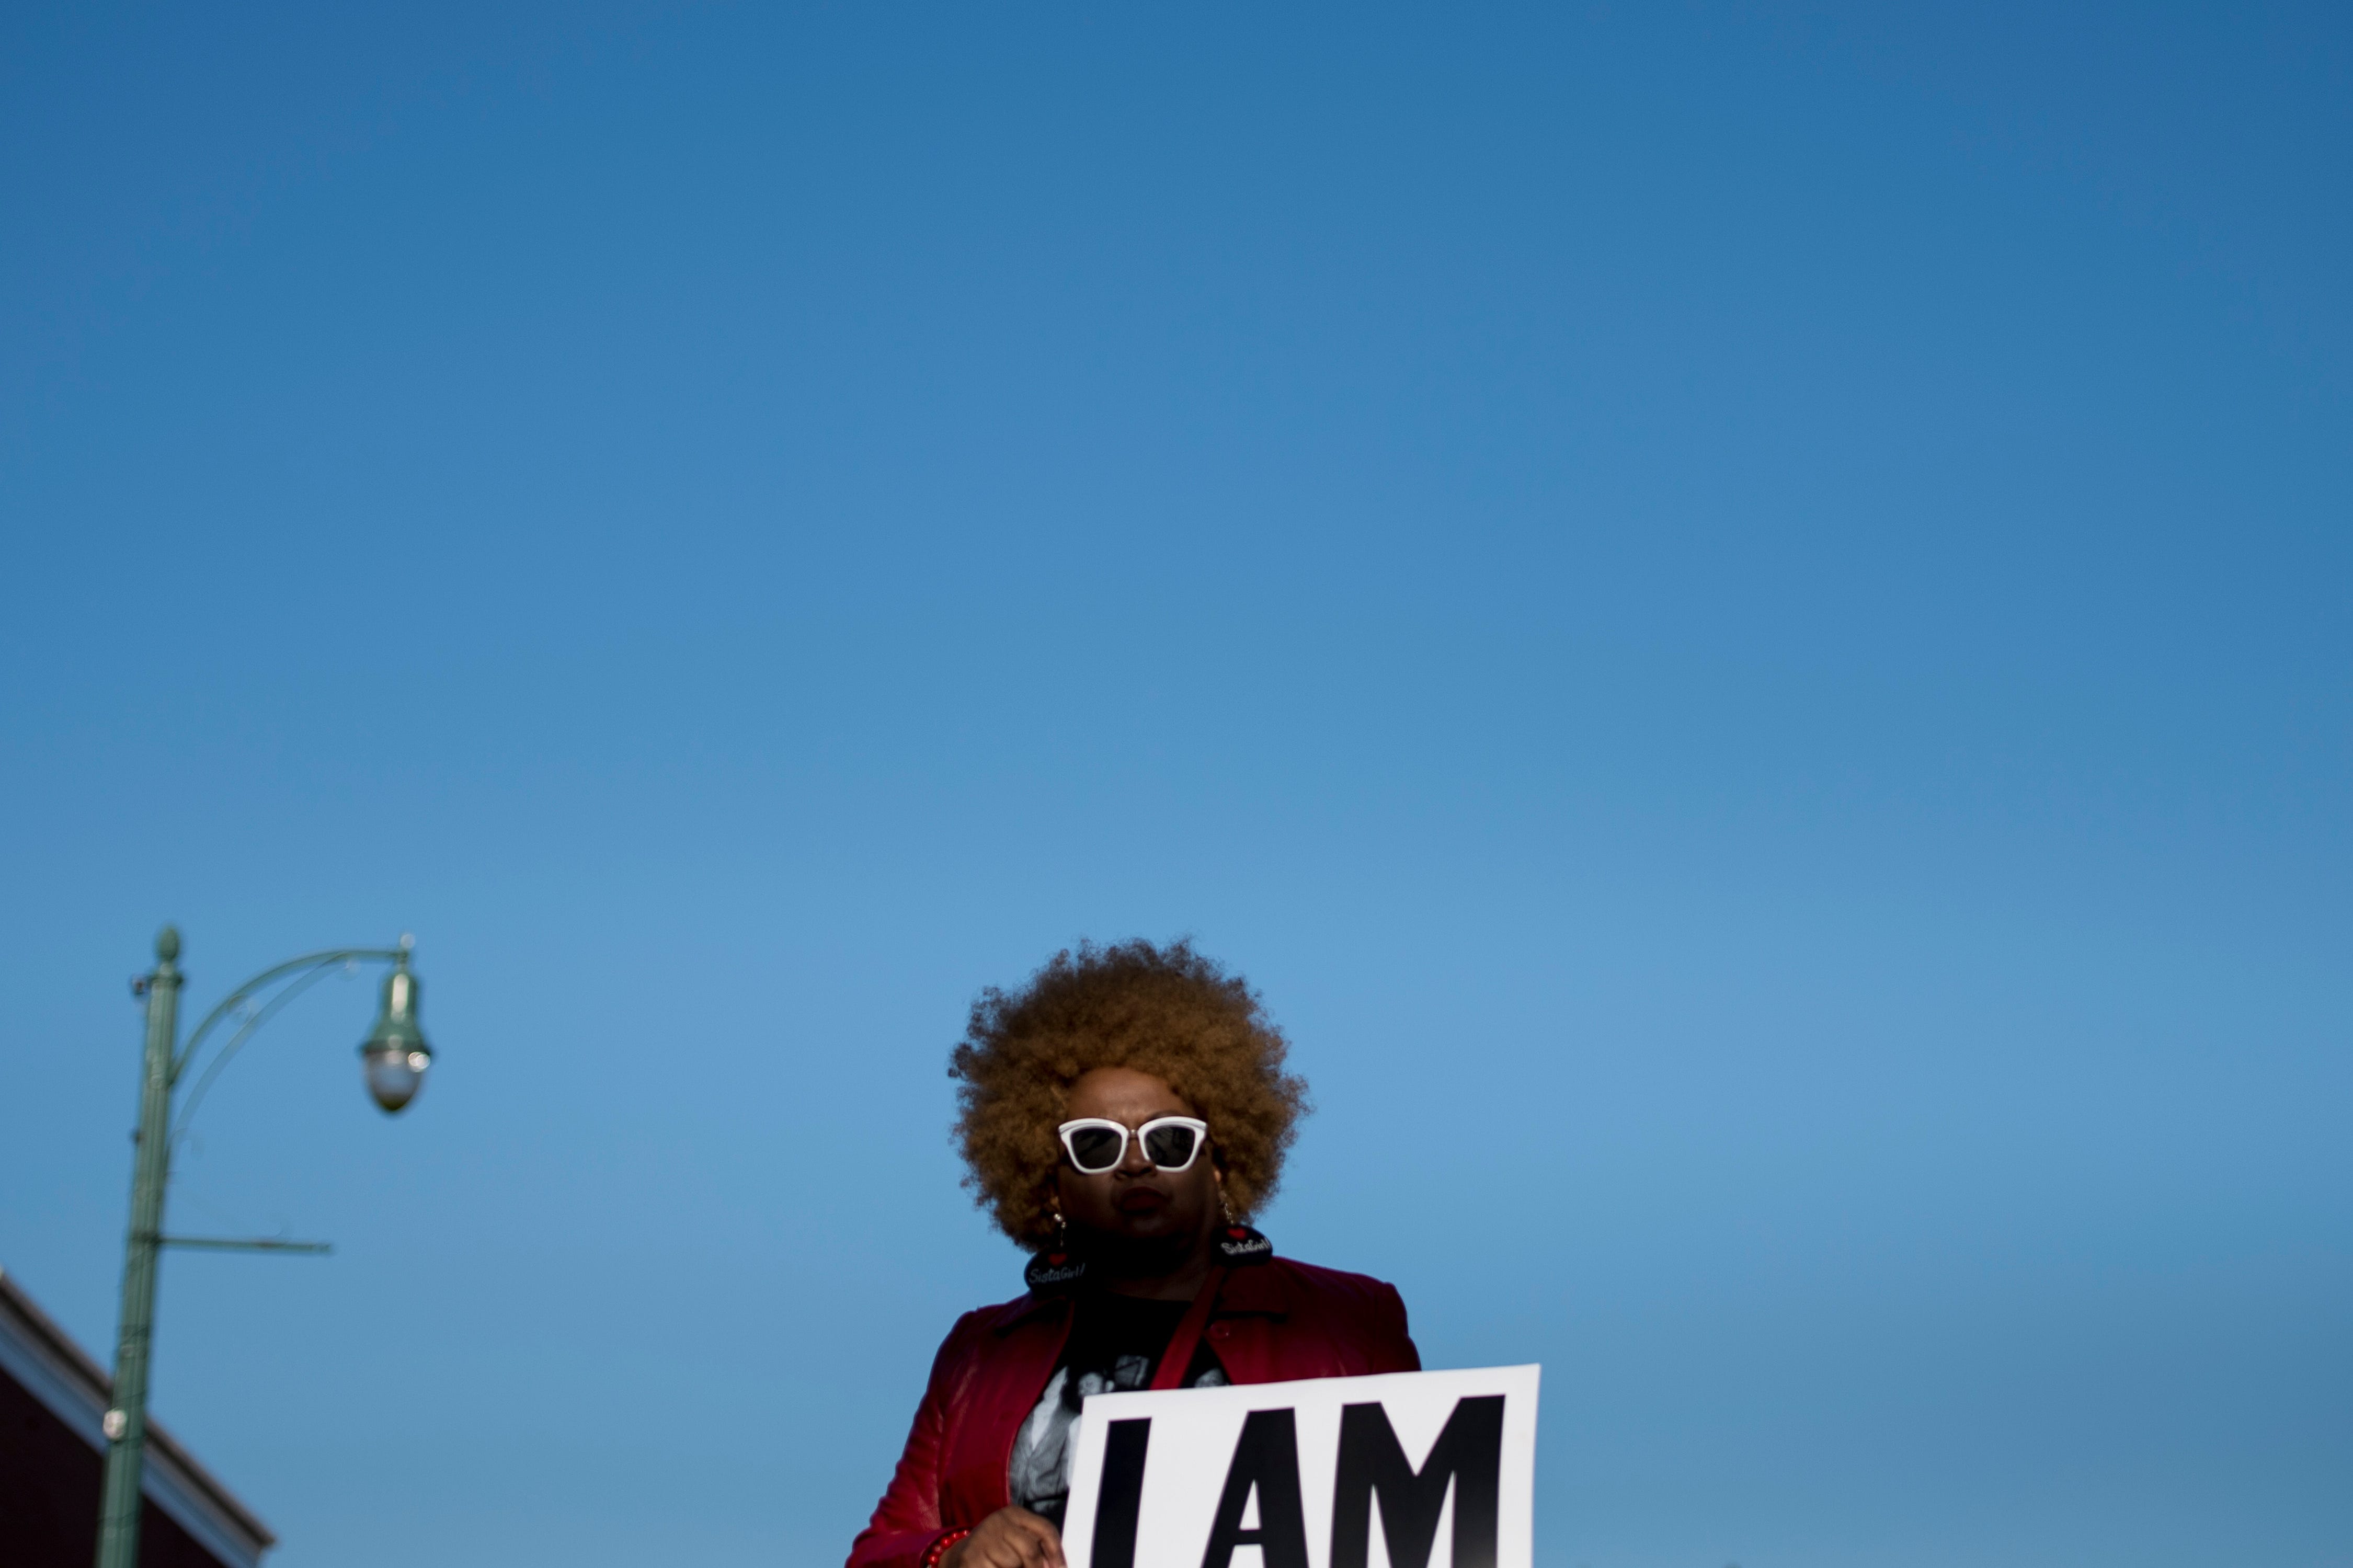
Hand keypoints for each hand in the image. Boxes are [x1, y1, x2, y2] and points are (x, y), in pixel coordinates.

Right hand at [941, 1507, 1063, 1567]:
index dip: (1056, 1551)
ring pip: (1014, 1564)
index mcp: (1013, 1513)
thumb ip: (1036, 1547)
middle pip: (1030, 1550)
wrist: (963, 1555)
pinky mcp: (971, 1557)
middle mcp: (997, 1521)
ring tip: (1004, 1567)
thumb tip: (1053, 1565)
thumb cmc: (998, 1549)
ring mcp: (983, 1538)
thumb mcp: (1017, 1539)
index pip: (1045, 1529)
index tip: (1060, 1567)